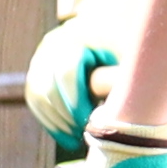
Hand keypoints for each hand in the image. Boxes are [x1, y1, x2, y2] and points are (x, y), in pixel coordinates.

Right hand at [19, 0, 128, 155]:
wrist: (112, 28)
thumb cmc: (128, 48)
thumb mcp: (131, 58)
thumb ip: (121, 79)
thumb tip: (114, 112)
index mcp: (78, 35)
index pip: (65, 71)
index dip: (75, 101)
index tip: (90, 122)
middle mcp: (54, 43)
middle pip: (47, 85)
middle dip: (64, 115)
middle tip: (83, 135)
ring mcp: (42, 56)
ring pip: (37, 94)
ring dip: (55, 120)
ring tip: (75, 139)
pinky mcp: (38, 70)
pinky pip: (35, 98)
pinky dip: (49, 119)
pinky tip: (66, 135)